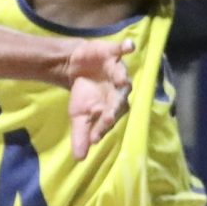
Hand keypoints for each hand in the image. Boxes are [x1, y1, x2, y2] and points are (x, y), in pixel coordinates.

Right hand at [61, 41, 134, 160]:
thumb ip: (81, 135)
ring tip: (121, 81)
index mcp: (112, 108)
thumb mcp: (78, 117)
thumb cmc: (84, 96)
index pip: (109, 120)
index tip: (95, 137)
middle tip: (109, 116)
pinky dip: (126, 47)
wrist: (76, 68)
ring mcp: (117, 71)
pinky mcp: (112, 54)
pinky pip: (121, 50)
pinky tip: (129, 46)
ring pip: (122, 76)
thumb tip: (79, 159)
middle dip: (115, 107)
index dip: (103, 128)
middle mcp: (119, 91)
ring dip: (122, 78)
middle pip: (120, 100)